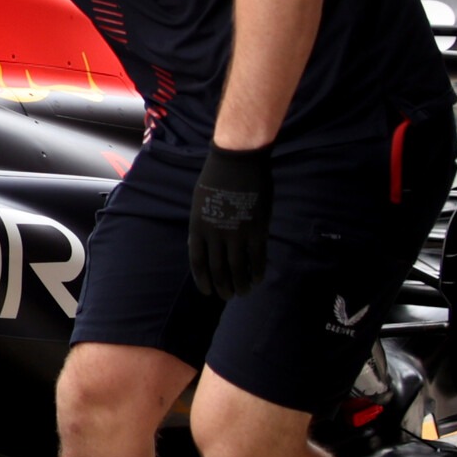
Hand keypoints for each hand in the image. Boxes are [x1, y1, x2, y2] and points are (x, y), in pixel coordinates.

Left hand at [188, 145, 274, 300]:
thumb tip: (207, 246)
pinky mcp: (257, 230)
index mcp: (198, 227)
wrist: (238, 160)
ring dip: (241, 285)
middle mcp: (215, 234)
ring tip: (243, 292)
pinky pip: (258, 258)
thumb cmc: (216, 177)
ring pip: (238, 269)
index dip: (203, 280)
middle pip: (218, 270)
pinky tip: (258, 278)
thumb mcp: (200, 203)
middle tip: (228, 296)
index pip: (198, 263)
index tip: (208, 291)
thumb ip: (203, 226)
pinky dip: (258, 272)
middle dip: (222, 287)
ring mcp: (237, 233)